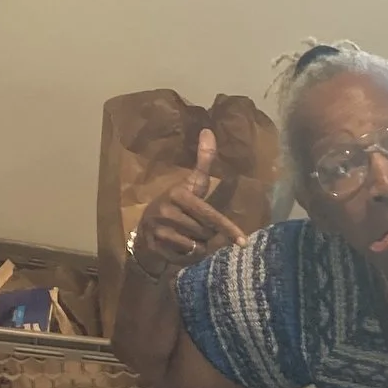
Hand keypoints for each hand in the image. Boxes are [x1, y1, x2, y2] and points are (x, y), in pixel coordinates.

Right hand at [131, 130, 248, 274]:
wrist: (145, 227)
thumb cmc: (175, 204)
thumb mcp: (191, 183)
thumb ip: (203, 161)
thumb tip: (209, 131)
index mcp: (178, 194)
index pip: (209, 215)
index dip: (227, 228)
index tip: (243, 241)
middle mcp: (167, 211)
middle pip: (206, 232)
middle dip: (207, 233)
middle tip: (195, 226)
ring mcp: (159, 230)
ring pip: (197, 246)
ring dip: (198, 245)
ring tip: (186, 236)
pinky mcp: (155, 246)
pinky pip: (186, 256)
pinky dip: (187, 255)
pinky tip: (179, 247)